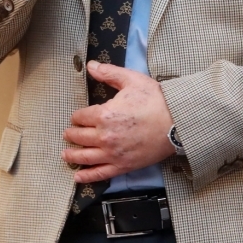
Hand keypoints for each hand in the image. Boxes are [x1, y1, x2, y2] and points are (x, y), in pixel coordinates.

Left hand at [62, 61, 175, 182]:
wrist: (177, 122)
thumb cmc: (156, 100)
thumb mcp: (131, 80)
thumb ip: (108, 73)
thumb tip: (91, 66)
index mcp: (104, 115)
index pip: (81, 117)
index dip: (77, 116)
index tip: (76, 117)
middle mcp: (105, 136)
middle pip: (80, 137)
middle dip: (71, 134)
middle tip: (67, 134)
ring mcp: (113, 154)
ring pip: (86, 157)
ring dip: (72, 155)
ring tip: (65, 154)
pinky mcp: (123, 166)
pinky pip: (100, 174)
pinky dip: (87, 176)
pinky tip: (78, 176)